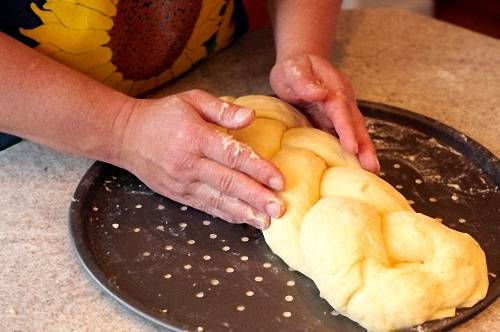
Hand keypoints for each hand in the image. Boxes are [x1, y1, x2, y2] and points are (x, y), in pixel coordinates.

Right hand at [116, 89, 284, 228]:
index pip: (233, 156)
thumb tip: (250, 116)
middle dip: (256, 197)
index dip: (258, 169)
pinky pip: (206, 206)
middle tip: (279, 209)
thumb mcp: (191, 100)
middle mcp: (188, 163)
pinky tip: (243, 219)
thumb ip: (222, 109)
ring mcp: (182, 182)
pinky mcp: (178, 194)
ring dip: (244, 212)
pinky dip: (226, 214)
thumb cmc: (163, 115)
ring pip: (218, 200)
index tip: (280, 181)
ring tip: (266, 222)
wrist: (126, 136)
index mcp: (195, 137)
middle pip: (228, 183)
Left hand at [270, 53, 379, 172]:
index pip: (342, 112)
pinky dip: (354, 152)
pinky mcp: (334, 122)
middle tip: (372, 168)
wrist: (299, 65)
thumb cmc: (295, 68)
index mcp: (333, 90)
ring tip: (371, 172)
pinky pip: (345, 138)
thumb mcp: (293, 70)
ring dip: (364, 152)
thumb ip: (304, 82)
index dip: (347, 130)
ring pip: (355, 134)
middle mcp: (342, 103)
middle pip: (356, 126)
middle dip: (365, 147)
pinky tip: (356, 168)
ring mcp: (340, 113)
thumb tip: (319, 93)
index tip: (352, 147)